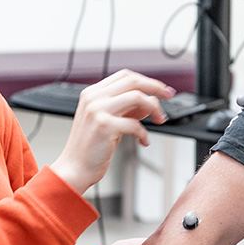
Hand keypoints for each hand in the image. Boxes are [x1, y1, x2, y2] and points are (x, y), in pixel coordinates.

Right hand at [50, 70, 174, 194]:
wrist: (74, 169)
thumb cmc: (91, 147)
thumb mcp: (108, 121)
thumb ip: (126, 108)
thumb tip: (151, 101)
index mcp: (92, 93)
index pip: (125, 76)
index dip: (147, 81)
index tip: (161, 89)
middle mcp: (93, 98)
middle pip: (133, 81)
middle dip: (156, 87)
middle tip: (169, 96)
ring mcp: (98, 110)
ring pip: (137, 97)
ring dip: (154, 108)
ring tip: (159, 120)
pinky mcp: (104, 126)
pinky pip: (135, 124)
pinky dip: (144, 133)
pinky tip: (143, 141)